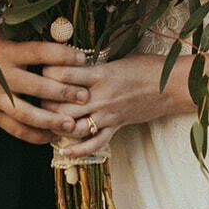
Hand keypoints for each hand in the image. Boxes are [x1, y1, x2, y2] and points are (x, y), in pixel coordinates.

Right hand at [0, 30, 90, 144]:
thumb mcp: (7, 34)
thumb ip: (32, 34)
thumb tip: (66, 30)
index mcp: (7, 52)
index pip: (39, 53)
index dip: (62, 55)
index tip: (82, 59)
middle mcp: (0, 75)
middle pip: (36, 86)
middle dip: (62, 92)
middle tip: (84, 96)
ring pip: (26, 114)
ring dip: (50, 120)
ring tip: (71, 124)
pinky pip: (16, 130)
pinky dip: (35, 135)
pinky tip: (52, 136)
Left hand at [45, 52, 178, 156]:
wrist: (171, 85)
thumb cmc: (146, 66)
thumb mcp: (117, 58)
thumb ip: (94, 65)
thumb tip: (70, 64)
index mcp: (101, 73)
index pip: (63, 74)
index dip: (47, 73)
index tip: (41, 69)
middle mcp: (101, 96)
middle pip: (62, 105)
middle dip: (45, 103)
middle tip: (38, 98)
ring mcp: (108, 114)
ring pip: (74, 126)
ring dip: (57, 125)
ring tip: (46, 121)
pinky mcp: (116, 127)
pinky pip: (94, 143)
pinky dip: (77, 150)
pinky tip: (63, 150)